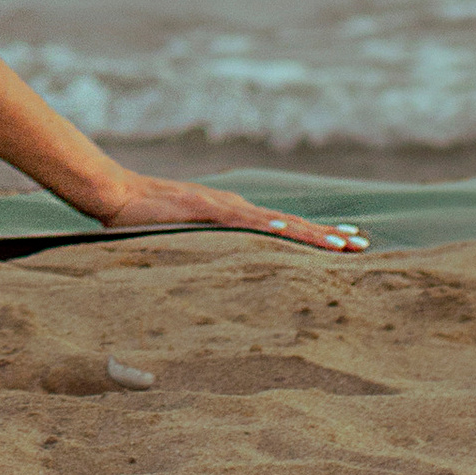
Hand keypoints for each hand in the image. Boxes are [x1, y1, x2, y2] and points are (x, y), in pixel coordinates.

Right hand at [79, 171, 368, 252]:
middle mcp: (234, 209)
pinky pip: (240, 221)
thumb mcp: (179, 240)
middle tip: (362, 244)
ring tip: (340, 244)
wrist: (113, 192)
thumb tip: (212, 281)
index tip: (345, 242)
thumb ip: (199, 253)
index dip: (313, 235)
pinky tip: (286, 233)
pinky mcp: (203, 210)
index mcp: (231, 217)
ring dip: (309, 234)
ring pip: (274, 223)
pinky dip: (264, 226)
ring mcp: (221, 208)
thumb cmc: (142, 220)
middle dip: (326, 235)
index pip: (281, 228)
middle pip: (289, 224)